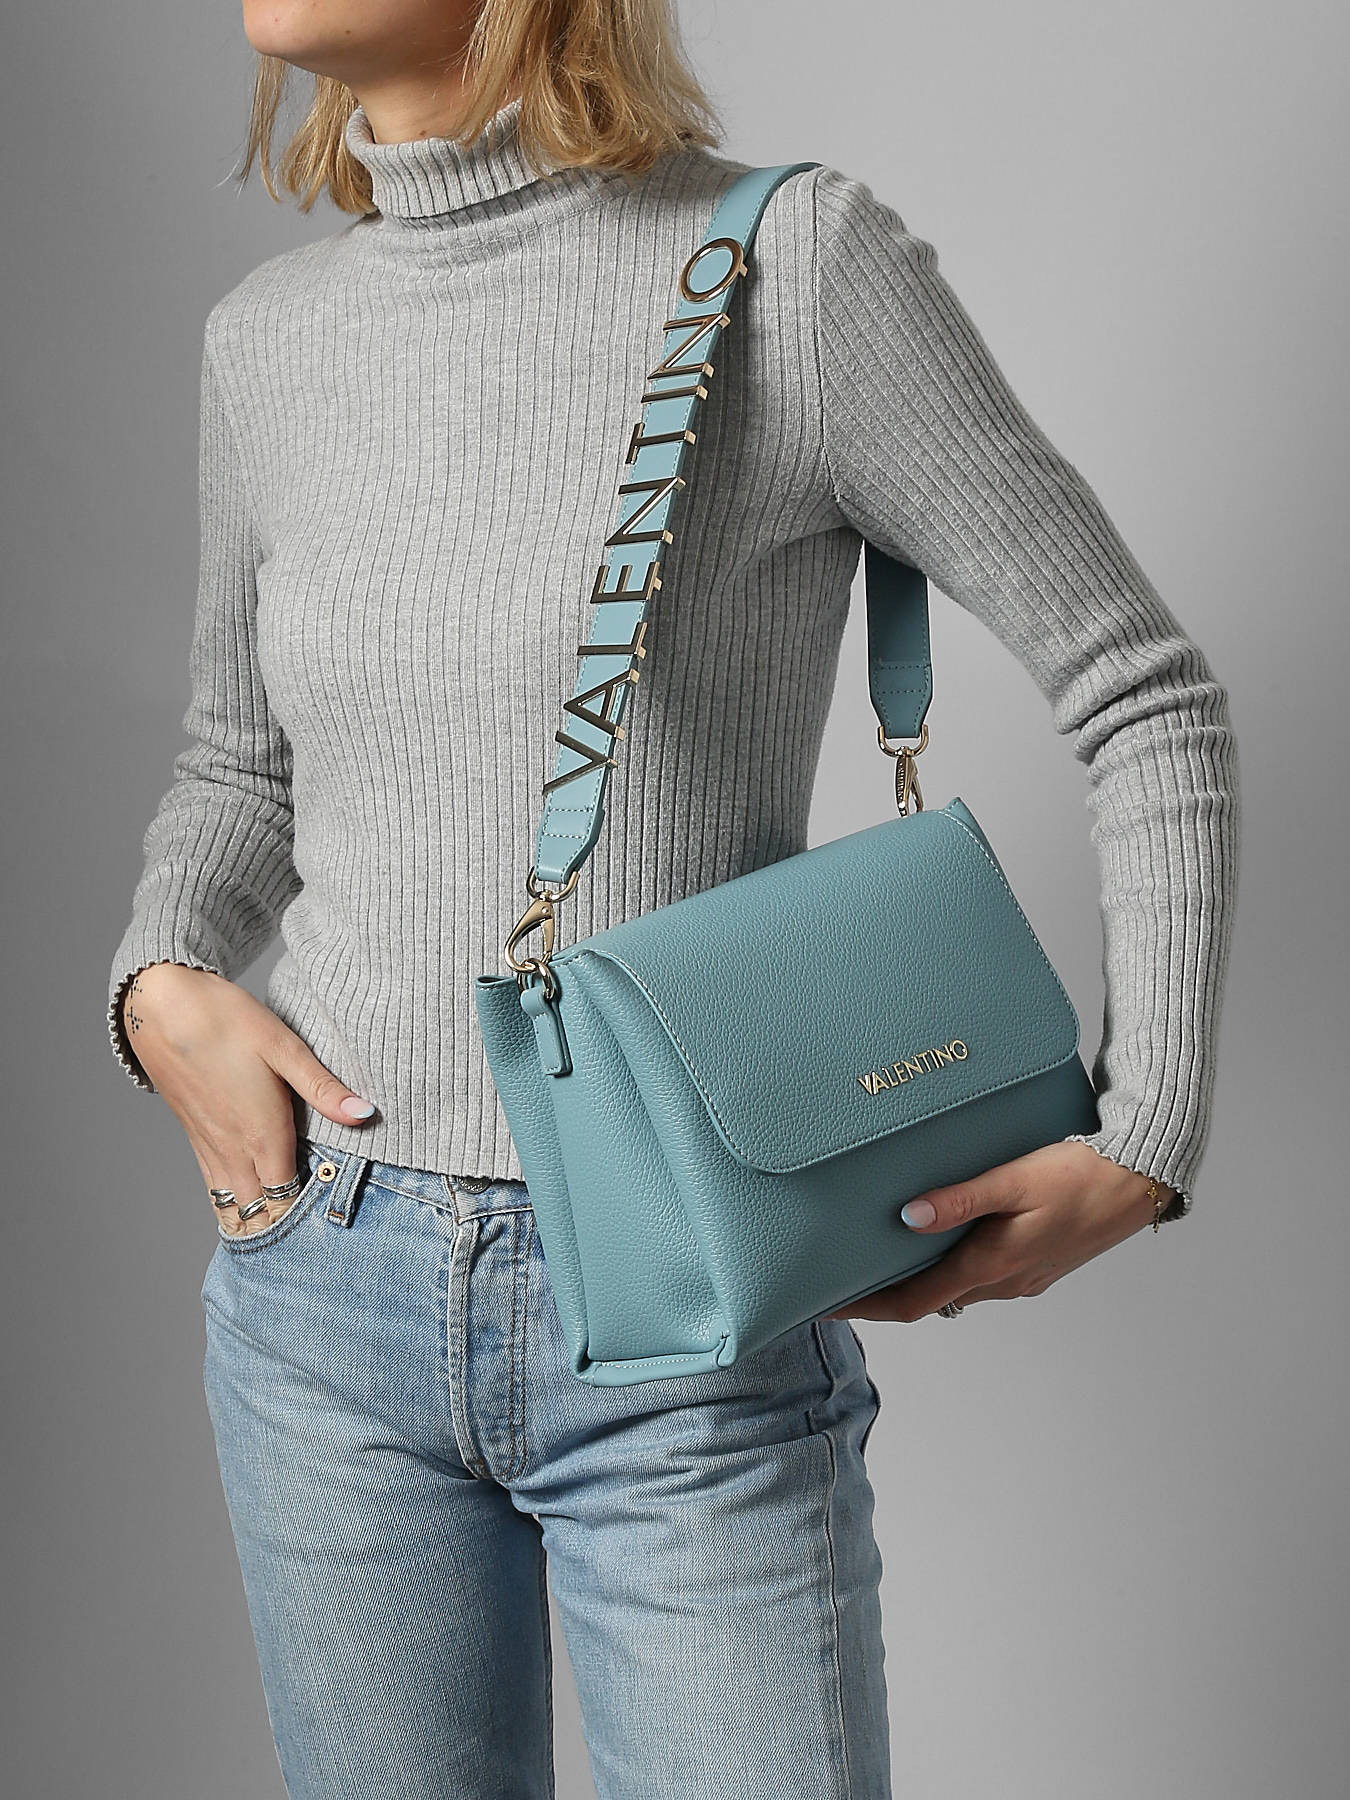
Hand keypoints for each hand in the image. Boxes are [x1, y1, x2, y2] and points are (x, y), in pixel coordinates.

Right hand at [121, 962, 377, 1236]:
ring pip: (233, 1206)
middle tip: (316, 1237)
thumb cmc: (225, 1021)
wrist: (159, 1007)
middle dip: (286, 1228)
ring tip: (285, 1233)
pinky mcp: (195, 1137)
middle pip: (260, 1213)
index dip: (310, 1219)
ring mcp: (210, 1147)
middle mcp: (233, 1151)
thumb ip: (323, 1088)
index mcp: (262, 1135)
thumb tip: (365, 1114)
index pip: (288, 1200)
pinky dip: (234, 1203)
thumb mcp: (283, 1047)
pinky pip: (214, 1187)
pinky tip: (249, 1202)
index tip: (335, 1224)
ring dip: (257, 1220)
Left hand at [824, 1141, 1175, 1321]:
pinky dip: (951, 1267)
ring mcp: (1025, 1277)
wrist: (1140, 1179)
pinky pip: (983, 1274)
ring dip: (919, 1280)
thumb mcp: (1014, 1179)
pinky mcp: (1039, 1263)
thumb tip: (906, 1216)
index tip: (826, 1303)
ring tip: (880, 1258)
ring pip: (957, 1287)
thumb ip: (959, 1198)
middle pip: (930, 1298)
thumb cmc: (1080, 1174)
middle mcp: (1006, 1281)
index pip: (912, 1301)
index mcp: (993, 1264)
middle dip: (885, 1295)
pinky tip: (940, 1241)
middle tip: (842, 1278)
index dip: (866, 1307)